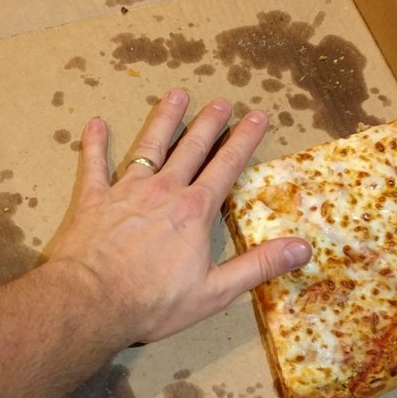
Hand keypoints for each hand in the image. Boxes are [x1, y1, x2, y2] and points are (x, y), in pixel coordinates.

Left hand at [50, 88, 311, 346]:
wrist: (92, 302)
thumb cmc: (155, 301)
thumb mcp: (216, 291)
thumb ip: (259, 265)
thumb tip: (303, 248)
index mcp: (194, 211)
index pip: (226, 167)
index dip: (244, 140)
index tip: (257, 116)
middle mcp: (164, 191)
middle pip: (191, 149)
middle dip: (209, 123)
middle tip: (221, 101)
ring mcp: (126, 191)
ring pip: (149, 146)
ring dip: (164, 119)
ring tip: (176, 95)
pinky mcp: (93, 200)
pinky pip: (93, 164)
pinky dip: (94, 143)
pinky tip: (96, 124)